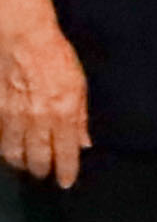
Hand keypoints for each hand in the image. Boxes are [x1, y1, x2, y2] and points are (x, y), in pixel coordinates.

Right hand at [0, 13, 83, 186]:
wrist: (22, 38)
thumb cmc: (55, 58)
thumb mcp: (79, 86)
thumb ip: (80, 118)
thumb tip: (83, 143)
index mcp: (62, 114)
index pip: (65, 153)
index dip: (65, 171)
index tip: (64, 182)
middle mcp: (36, 119)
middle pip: (36, 157)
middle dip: (40, 170)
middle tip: (43, 174)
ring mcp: (12, 116)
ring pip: (12, 152)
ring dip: (19, 162)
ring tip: (24, 165)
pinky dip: (3, 146)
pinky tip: (7, 148)